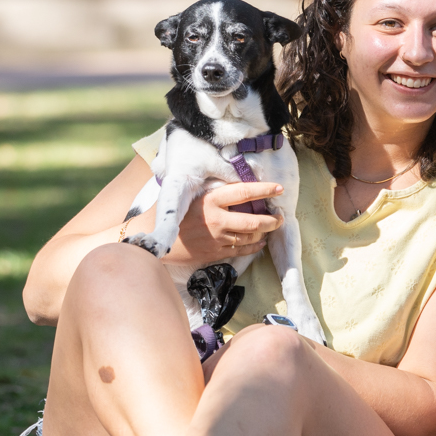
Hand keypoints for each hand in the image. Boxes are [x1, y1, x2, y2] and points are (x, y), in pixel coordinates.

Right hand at [160, 181, 283, 266]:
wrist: (155, 239)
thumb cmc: (174, 212)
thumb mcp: (192, 194)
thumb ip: (214, 190)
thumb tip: (238, 183)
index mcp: (211, 200)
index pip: (244, 192)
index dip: (264, 190)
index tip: (279, 188)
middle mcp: (216, 219)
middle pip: (253, 221)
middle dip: (272, 220)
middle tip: (281, 216)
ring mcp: (216, 238)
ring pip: (250, 237)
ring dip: (264, 233)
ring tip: (271, 227)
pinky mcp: (214, 252)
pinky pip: (241, 250)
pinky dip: (254, 246)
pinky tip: (260, 241)